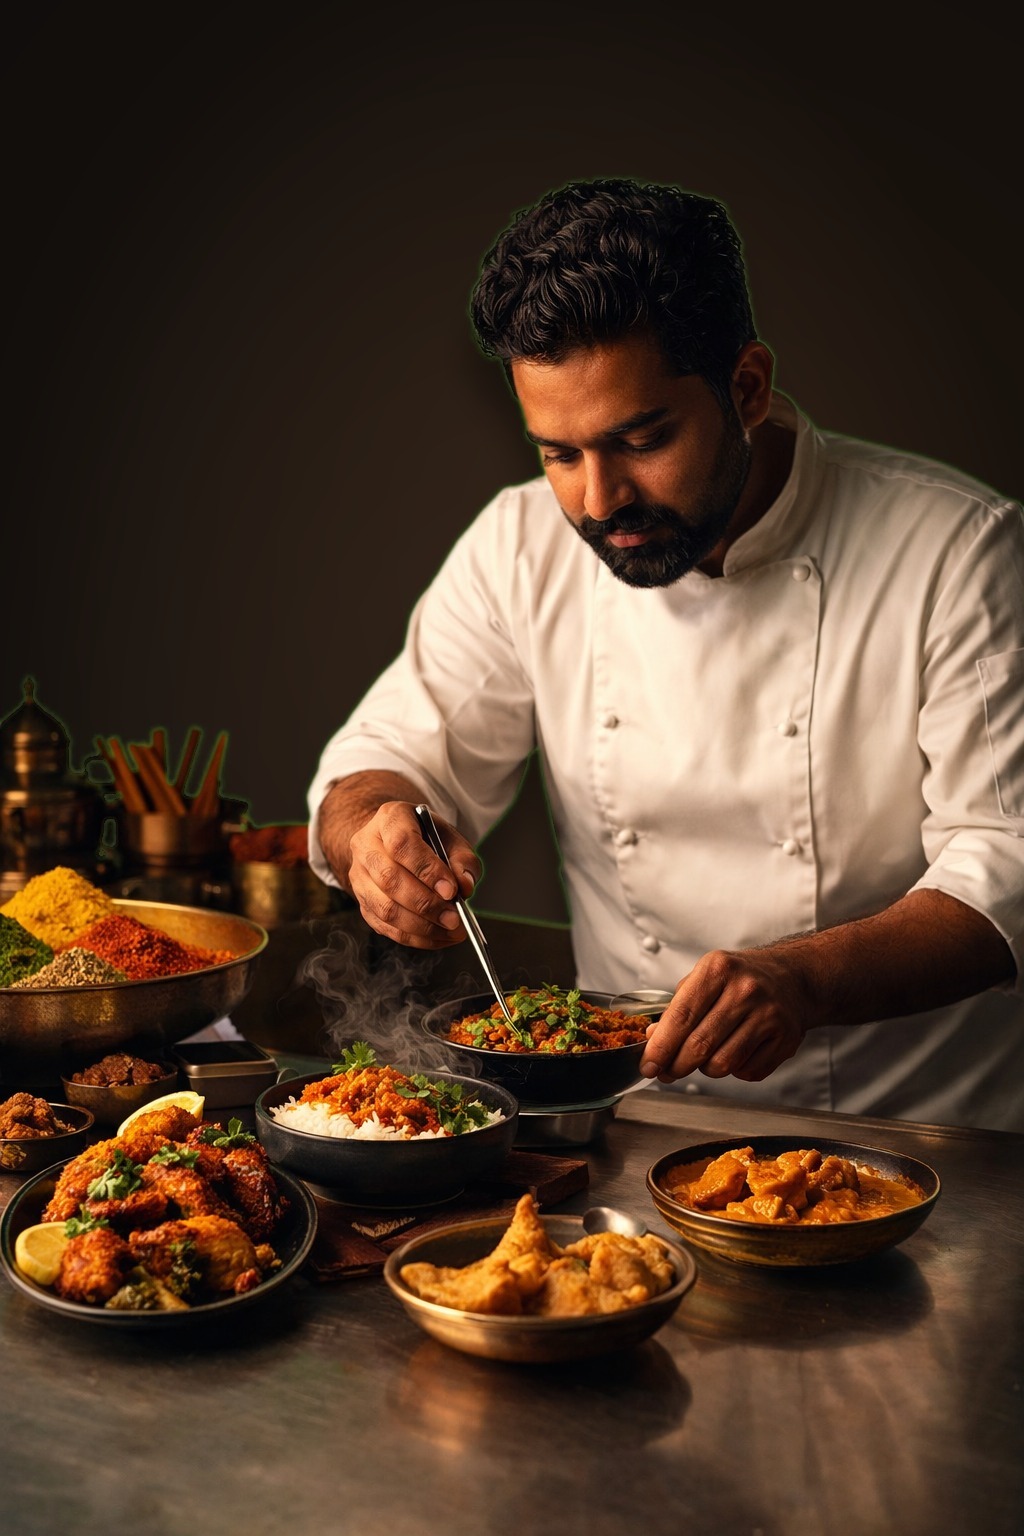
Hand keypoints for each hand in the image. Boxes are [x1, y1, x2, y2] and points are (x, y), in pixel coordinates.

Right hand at [347, 800, 481, 948]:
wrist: (393, 840)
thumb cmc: (424, 838)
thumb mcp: (449, 837)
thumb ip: (462, 858)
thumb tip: (464, 886)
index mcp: (389, 819)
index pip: (402, 844)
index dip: (427, 870)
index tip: (451, 890)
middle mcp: (366, 845)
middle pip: (390, 879)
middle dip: (426, 904)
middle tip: (454, 918)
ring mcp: (359, 876)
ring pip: (384, 908)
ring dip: (421, 926)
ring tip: (450, 930)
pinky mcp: (361, 902)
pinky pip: (384, 927)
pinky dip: (414, 938)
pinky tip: (437, 937)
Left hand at [639, 947, 813, 1082]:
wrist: (792, 978)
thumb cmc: (740, 979)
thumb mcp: (705, 978)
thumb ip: (678, 1008)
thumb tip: (653, 1039)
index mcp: (718, 969)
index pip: (681, 1017)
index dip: (660, 1047)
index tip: (647, 1066)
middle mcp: (745, 990)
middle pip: (699, 1046)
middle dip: (676, 1066)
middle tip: (668, 1071)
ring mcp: (768, 1015)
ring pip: (722, 1065)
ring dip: (706, 1069)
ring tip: (706, 1056)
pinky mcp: (786, 1039)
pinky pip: (747, 1072)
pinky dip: (735, 1070)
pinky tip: (736, 1052)